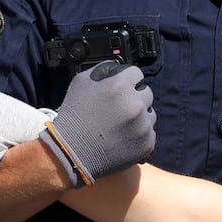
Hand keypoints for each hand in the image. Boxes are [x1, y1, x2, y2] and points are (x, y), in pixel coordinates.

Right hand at [39, 62, 155, 186]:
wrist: (71, 152)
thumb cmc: (73, 117)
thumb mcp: (80, 83)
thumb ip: (101, 71)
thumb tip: (115, 69)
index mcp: (119, 86)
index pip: (136, 74)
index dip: (129, 80)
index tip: (124, 87)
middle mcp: (134, 104)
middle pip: (147, 93)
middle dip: (135, 98)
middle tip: (120, 109)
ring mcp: (142, 125)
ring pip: (150, 114)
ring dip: (139, 117)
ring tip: (120, 125)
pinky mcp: (146, 143)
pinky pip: (149, 134)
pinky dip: (139, 135)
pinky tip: (124, 138)